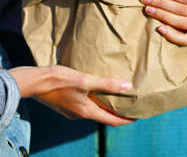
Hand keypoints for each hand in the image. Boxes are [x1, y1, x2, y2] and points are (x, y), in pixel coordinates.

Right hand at [9, 65, 133, 125]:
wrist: (34, 82)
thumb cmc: (59, 80)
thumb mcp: (85, 80)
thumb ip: (106, 84)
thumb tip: (128, 87)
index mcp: (86, 111)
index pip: (112, 120)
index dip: (126, 119)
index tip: (137, 116)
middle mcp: (79, 114)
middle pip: (103, 116)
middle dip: (116, 111)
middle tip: (127, 103)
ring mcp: (71, 110)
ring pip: (92, 109)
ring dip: (103, 104)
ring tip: (113, 93)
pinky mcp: (64, 104)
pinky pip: (83, 104)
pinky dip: (92, 99)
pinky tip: (93, 88)